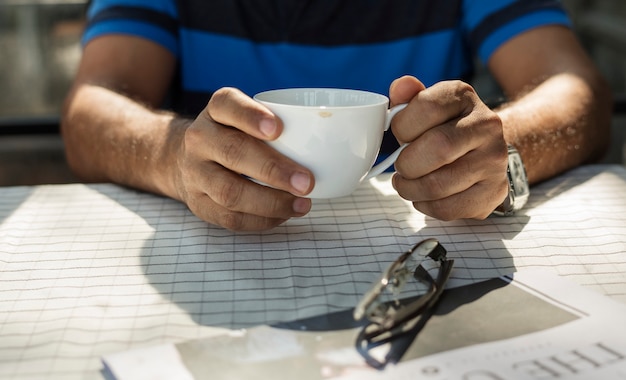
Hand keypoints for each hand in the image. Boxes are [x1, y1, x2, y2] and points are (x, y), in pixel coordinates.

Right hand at [175, 87, 313, 230]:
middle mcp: (200, 138)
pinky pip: (230, 217)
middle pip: (233, 152)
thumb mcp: (248, 118)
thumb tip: (334, 143)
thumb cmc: (235, 136)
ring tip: (302, 204)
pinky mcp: (199, 203)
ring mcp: (195, 173)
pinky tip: (283, 215)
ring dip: (271, 202)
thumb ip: (280, 124)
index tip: (278, 129)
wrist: (187, 160)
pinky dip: (261, 220)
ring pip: (230, 192)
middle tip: (307, 182)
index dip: (251, 116)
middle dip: (273, 169)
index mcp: (216, 110)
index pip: (227, 105)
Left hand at [389, 76, 509, 219]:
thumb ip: (408, 98)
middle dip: (407, 164)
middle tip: (401, 168)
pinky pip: (448, 208)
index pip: (427, 107)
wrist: (485, 149)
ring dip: (411, 190)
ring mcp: (494, 160)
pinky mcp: (494, 191)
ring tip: (407, 184)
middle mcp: (486, 125)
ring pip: (439, 184)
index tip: (399, 136)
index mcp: (463, 96)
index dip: (402, 127)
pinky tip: (424, 197)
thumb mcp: (427, 106)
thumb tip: (401, 86)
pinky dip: (426, 206)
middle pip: (437, 148)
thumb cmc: (444, 128)